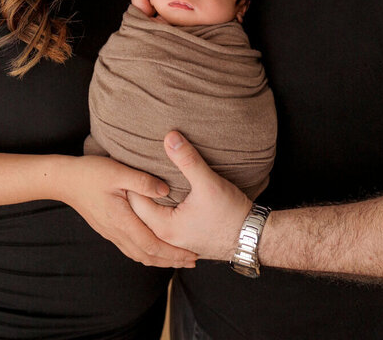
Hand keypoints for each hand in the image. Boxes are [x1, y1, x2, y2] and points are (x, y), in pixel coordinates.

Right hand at [57, 154, 196, 267]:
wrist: (63, 180)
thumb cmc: (90, 173)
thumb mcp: (118, 171)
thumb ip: (143, 181)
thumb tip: (166, 190)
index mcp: (122, 220)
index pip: (152, 245)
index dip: (174, 252)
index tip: (192, 254)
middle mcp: (117, 232)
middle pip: (148, 256)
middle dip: (171, 260)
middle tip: (192, 261)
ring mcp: (111, 233)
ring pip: (139, 255)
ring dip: (160, 259)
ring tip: (177, 258)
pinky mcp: (107, 229)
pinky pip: (130, 249)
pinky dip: (147, 254)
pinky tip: (154, 249)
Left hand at [128, 132, 251, 259]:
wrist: (253, 238)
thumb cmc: (231, 214)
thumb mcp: (208, 183)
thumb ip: (187, 159)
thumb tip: (169, 137)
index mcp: (164, 227)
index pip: (134, 202)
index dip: (131, 183)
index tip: (129, 164)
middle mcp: (165, 239)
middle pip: (138, 214)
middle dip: (134, 194)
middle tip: (131, 172)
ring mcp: (175, 244)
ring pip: (149, 223)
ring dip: (145, 206)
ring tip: (143, 186)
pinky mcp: (185, 243)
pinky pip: (161, 229)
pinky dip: (156, 215)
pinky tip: (161, 201)